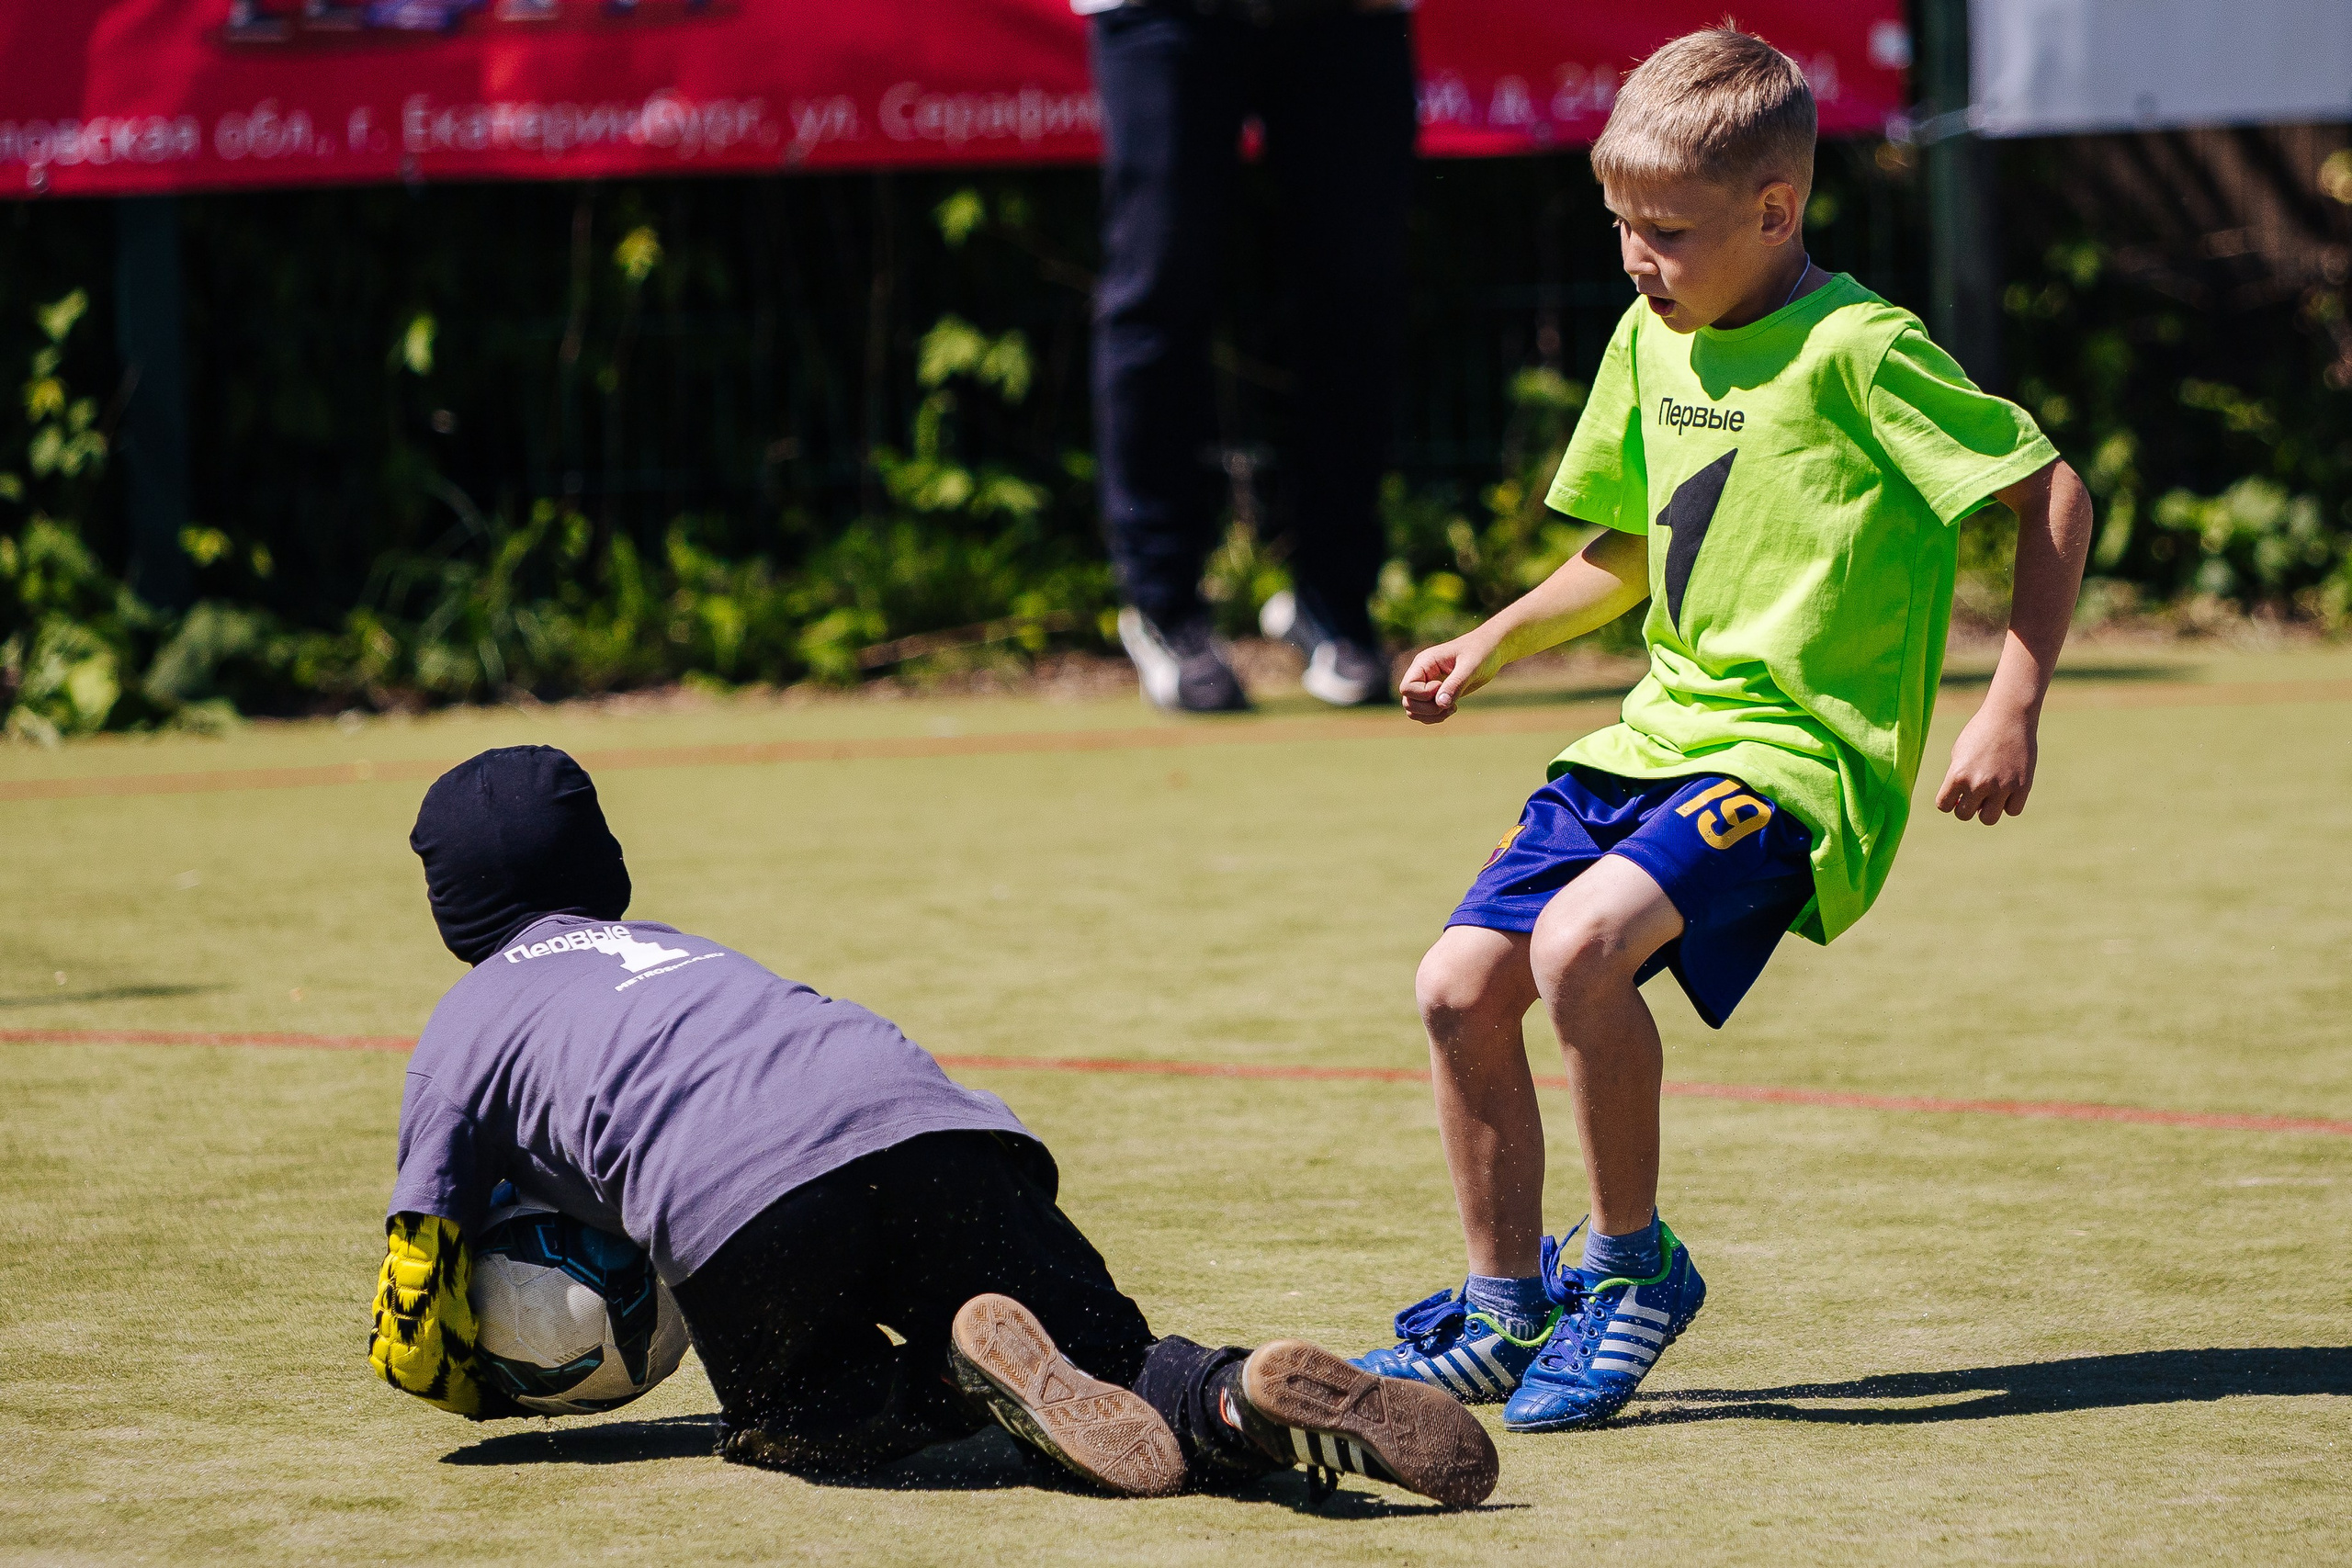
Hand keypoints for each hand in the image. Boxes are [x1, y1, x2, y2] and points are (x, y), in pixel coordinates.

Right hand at [1399, 632, 1502, 722]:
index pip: (1407, 687)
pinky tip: (1452, 708)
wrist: (1491, 650)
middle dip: (1428, 709)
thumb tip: (1440, 703)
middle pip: (1408, 701)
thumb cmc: (1481, 652)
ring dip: (1431, 716)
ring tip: (1452, 708)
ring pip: (1413, 710)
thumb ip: (1455, 684)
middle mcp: (1422, 674)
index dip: (1424, 695)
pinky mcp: (1436, 695)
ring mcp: (1427, 685)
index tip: (1443, 687)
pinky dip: (1435, 717)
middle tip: (1451, 704)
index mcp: (1424, 663)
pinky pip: (1424, 713)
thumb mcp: (1471, 666)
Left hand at [1935, 702, 2037, 824]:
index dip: (1948, 801)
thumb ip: (1956, 779)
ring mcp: (2002, 786)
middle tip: (1974, 793)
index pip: (1943, 806)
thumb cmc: (1980, 732)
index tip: (1955, 794)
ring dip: (1987, 810)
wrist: (2009, 716)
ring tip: (1990, 795)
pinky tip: (2008, 790)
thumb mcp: (1959, 753)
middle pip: (1964, 815)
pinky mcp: (2022, 786)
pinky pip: (2013, 811)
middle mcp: (1978, 784)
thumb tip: (1959, 804)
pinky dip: (2009, 804)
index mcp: (1957, 775)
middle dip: (1967, 806)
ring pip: (1988, 819)